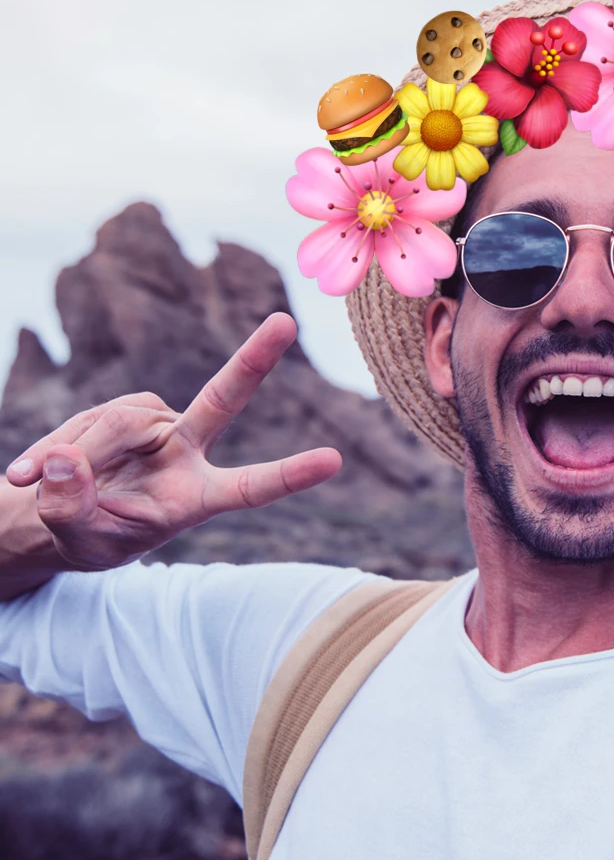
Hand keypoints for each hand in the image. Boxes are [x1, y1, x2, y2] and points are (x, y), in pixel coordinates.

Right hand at [4, 313, 341, 570]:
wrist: (58, 513)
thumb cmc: (88, 536)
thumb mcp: (81, 539)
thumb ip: (73, 507)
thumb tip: (65, 460)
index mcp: (199, 497)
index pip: (251, 487)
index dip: (289, 474)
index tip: (333, 461)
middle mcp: (187, 452)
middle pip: (222, 400)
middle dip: (254, 360)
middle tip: (286, 321)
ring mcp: (158, 425)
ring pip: (120, 421)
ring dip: (81, 454)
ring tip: (45, 485)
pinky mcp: (127, 408)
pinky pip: (92, 418)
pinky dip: (58, 445)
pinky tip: (33, 471)